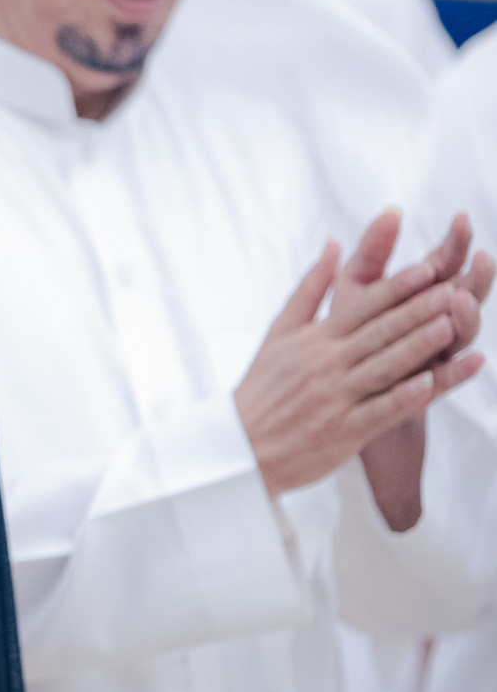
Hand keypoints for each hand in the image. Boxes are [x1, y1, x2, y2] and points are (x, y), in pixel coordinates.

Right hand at [234, 210, 485, 502]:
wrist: (239, 446)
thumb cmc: (262, 388)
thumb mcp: (279, 331)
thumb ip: (309, 288)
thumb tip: (333, 245)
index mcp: (316, 339)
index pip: (364, 307)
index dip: (398, 288)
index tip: (428, 270)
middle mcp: (328, 364)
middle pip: (380, 332)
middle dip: (419, 310)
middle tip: (453, 290)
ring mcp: (337, 398)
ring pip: (384, 368)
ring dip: (418, 347)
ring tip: (451, 327)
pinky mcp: (343, 432)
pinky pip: (378, 412)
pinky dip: (404, 399)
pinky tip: (429, 384)